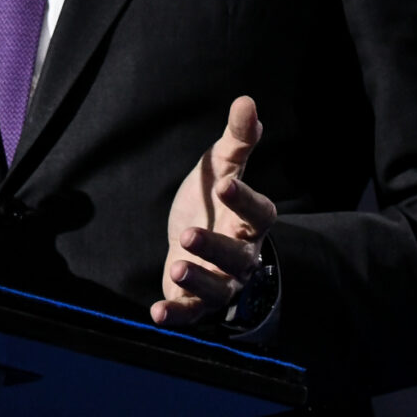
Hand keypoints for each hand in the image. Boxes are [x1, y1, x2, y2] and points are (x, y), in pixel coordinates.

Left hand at [151, 94, 275, 327]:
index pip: (259, 212)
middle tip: (187, 234)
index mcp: (250, 221)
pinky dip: (176, 315)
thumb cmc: (214, 202)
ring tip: (175, 266)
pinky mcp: (196, 302)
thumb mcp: (221, 167)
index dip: (245, 200)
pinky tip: (156, 313)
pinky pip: (191, 313)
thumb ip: (237, 140)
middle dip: (215, 248)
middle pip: (238, 257)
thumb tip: (247, 101)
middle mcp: (242, 255)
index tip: (224, 184)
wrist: (198, 242)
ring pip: (218, 288)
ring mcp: (220, 282)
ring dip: (198, 280)